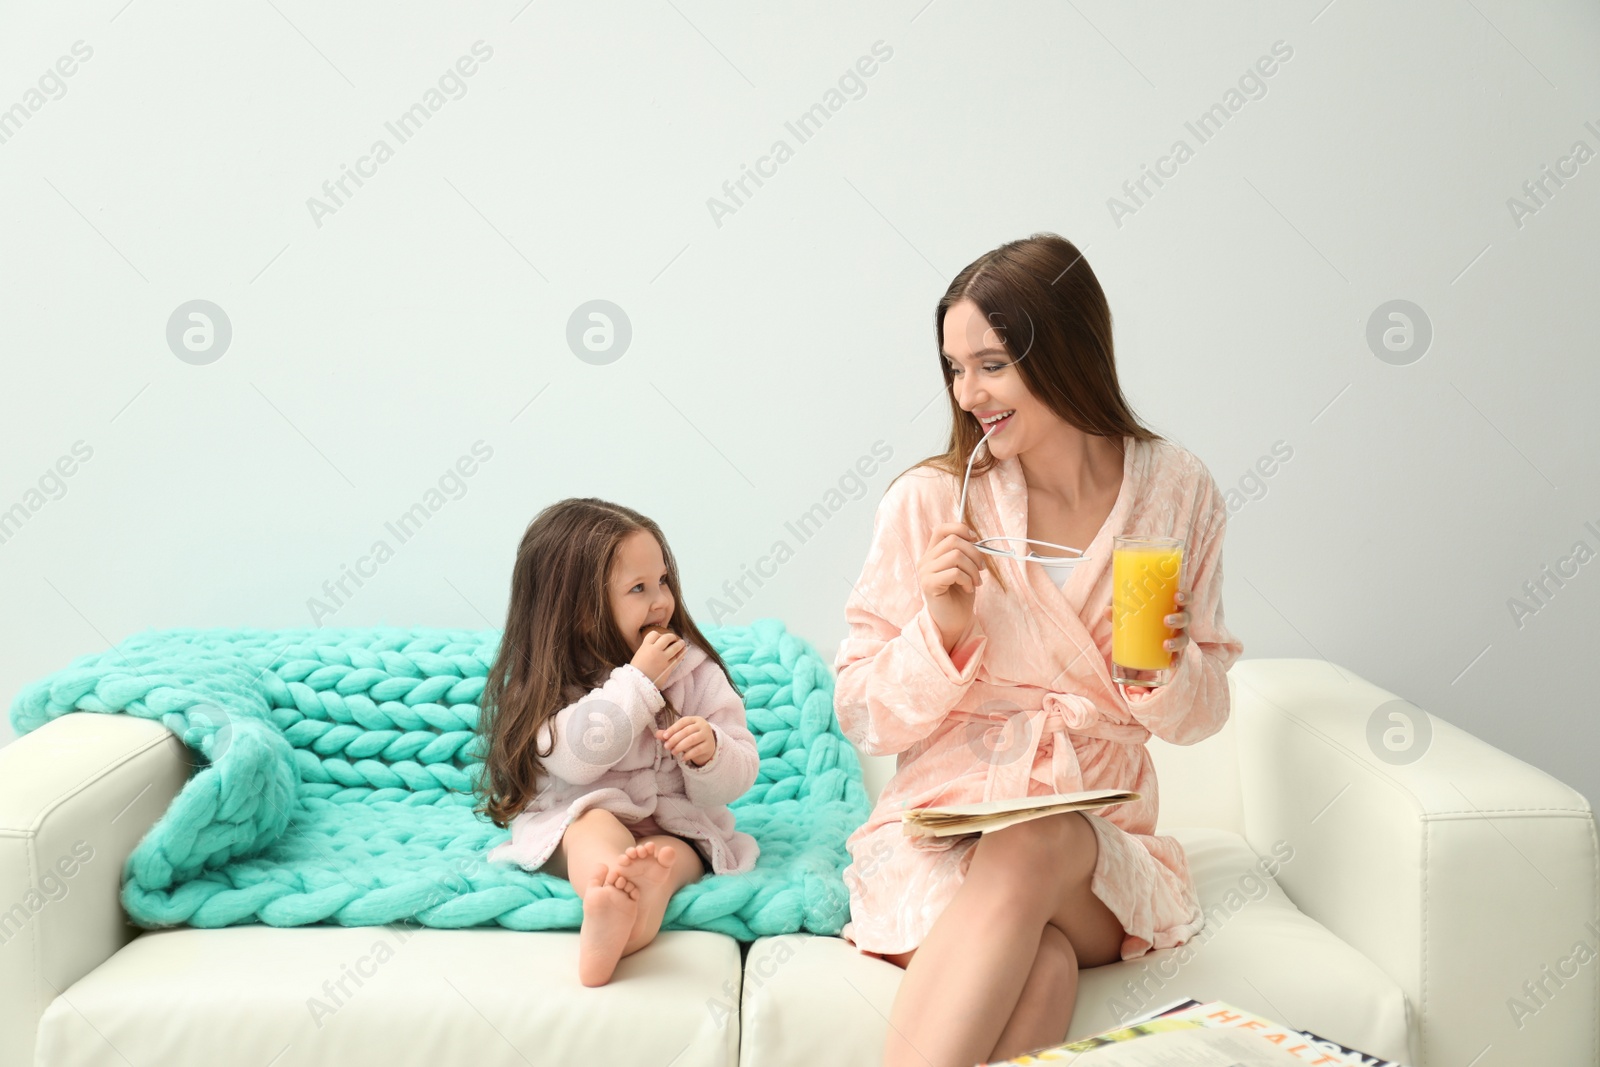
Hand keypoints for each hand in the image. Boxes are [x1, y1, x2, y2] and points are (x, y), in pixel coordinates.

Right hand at [630, 629, 685, 687]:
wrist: (637, 684)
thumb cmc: (636, 671)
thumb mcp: (639, 655)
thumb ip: (647, 649)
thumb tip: (656, 646)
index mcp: (645, 647)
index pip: (654, 634)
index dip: (658, 635)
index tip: (660, 637)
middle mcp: (655, 650)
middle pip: (666, 638)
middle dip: (671, 636)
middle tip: (673, 638)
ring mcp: (663, 658)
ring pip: (675, 647)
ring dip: (680, 643)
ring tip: (682, 643)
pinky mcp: (668, 667)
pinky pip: (678, 658)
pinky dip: (682, 653)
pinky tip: (684, 651)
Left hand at [656, 715, 715, 766]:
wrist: (708, 745)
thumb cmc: (692, 737)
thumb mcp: (682, 733)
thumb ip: (670, 733)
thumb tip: (656, 734)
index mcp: (695, 719)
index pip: (683, 722)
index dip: (673, 728)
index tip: (664, 737)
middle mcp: (703, 725)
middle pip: (687, 731)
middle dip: (675, 739)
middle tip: (666, 746)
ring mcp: (707, 735)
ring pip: (692, 739)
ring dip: (680, 746)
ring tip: (673, 752)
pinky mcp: (709, 746)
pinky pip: (698, 750)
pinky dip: (689, 754)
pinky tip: (682, 758)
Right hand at [918, 522, 984, 650]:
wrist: (953, 621)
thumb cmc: (959, 596)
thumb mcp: (965, 569)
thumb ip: (965, 553)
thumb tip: (977, 539)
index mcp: (932, 554)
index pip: (941, 529)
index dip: (960, 529)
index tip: (976, 540)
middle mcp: (925, 561)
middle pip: (953, 541)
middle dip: (975, 553)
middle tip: (982, 569)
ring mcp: (925, 573)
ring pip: (956, 556)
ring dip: (973, 569)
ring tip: (976, 582)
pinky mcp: (929, 585)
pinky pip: (955, 572)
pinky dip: (967, 580)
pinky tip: (968, 589)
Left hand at [1120, 589, 1190, 696]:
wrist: (1144, 638)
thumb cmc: (1142, 618)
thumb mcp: (1131, 613)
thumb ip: (1120, 611)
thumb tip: (1107, 611)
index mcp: (1173, 606)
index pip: (1185, 598)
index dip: (1185, 596)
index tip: (1176, 596)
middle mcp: (1180, 621)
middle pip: (1186, 618)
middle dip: (1179, 619)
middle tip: (1166, 620)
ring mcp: (1179, 636)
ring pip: (1184, 637)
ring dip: (1177, 641)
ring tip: (1166, 645)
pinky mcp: (1175, 651)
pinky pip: (1179, 656)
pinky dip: (1176, 660)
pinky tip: (1171, 665)